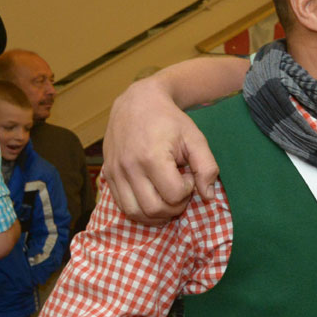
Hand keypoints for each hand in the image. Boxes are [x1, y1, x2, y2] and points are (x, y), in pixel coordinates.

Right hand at [102, 77, 218, 223]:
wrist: (137, 102)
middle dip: (174, 207)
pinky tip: (153, 197)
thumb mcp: (196, 139)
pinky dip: (141, 210)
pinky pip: (123, 206)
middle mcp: (129, 167)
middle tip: (180, 189)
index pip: (174, 195)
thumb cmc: (170, 121)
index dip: (187, 191)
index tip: (187, 175)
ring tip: (167, 196)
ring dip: (157, 214)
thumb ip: (206, 167)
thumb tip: (208, 197)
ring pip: (135, 213)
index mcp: (151, 156)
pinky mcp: (107, 175)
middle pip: (154, 209)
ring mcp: (115, 172)